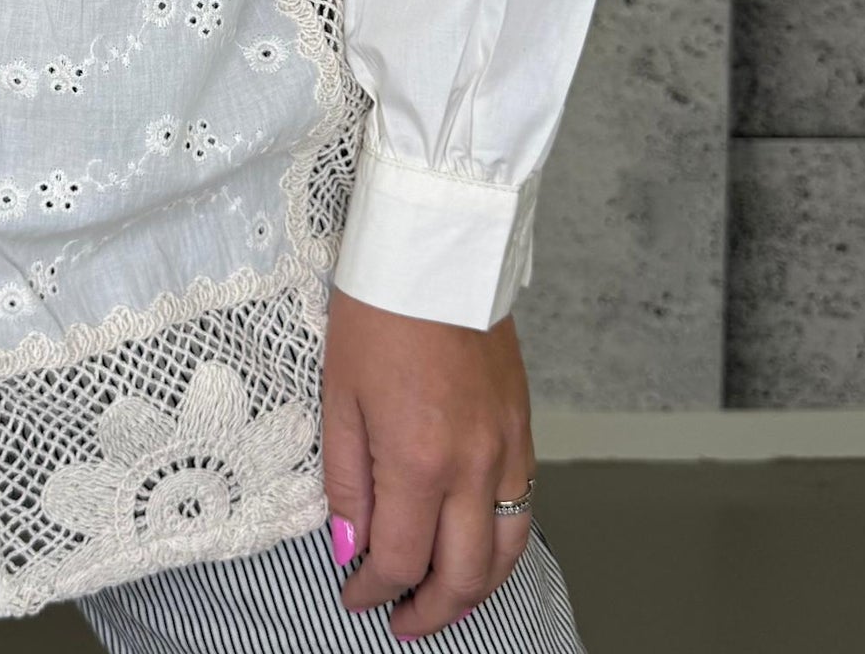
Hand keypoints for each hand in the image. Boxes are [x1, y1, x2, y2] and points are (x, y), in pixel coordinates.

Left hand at [321, 285, 534, 639]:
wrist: (435, 248)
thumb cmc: (378, 309)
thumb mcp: (339, 394)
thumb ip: (346, 480)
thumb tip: (349, 545)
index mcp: (417, 459)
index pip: (400, 560)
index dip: (372, 589)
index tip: (353, 592)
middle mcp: (472, 464)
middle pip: (462, 575)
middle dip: (429, 612)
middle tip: (398, 620)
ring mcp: (506, 446)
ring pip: (505, 551)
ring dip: (474, 589)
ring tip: (441, 600)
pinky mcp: (523, 425)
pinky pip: (525, 505)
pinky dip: (503, 542)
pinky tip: (477, 545)